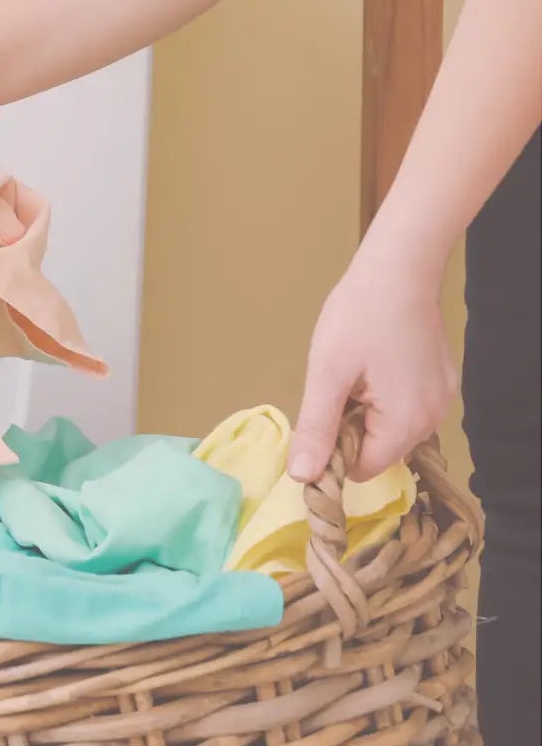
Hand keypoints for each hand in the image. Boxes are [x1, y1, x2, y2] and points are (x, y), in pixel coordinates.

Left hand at [288, 260, 457, 482]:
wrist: (399, 268)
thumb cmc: (359, 317)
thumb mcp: (327, 374)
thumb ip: (316, 428)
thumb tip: (302, 477)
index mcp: (407, 423)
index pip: (363, 469)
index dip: (334, 453)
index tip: (317, 419)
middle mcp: (434, 419)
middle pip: (379, 450)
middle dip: (350, 428)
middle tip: (336, 387)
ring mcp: (442, 399)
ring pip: (389, 428)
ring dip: (364, 412)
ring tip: (354, 373)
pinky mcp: (441, 381)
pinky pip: (404, 407)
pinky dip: (382, 397)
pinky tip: (373, 366)